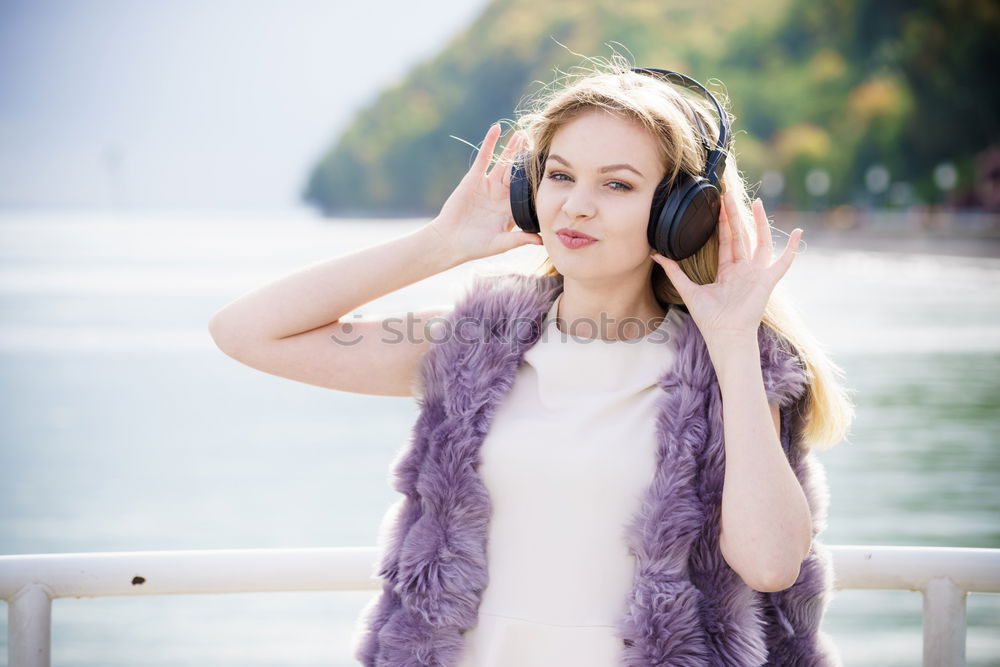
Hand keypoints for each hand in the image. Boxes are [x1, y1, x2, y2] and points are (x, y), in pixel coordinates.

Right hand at [427, 124, 542, 262]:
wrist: (450, 241)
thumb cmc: (475, 246)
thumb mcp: (500, 243)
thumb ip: (519, 239)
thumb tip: (542, 241)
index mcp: (510, 209)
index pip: (528, 192)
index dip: (537, 180)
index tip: (550, 168)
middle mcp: (501, 195)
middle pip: (517, 174)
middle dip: (527, 159)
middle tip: (540, 143)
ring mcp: (488, 185)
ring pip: (503, 163)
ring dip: (512, 148)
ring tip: (522, 134)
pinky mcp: (474, 178)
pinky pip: (484, 157)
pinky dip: (489, 143)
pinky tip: (496, 129)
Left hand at [650, 192, 802, 346]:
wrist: (725, 336)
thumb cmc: (710, 319)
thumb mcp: (688, 290)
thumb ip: (674, 271)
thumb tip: (654, 254)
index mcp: (727, 271)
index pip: (725, 241)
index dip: (722, 223)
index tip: (718, 204)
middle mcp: (743, 270)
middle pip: (741, 236)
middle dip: (735, 215)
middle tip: (730, 195)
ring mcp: (756, 274)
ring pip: (760, 242)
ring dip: (760, 223)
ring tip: (757, 203)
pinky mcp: (767, 281)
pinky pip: (783, 263)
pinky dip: (792, 249)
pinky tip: (799, 233)